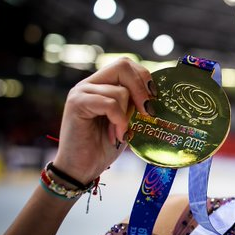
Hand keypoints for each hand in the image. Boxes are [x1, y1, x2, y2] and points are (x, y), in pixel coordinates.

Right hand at [52, 57, 155, 183]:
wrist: (81, 169)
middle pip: (123, 65)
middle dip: (141, 89)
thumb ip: (134, 105)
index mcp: (102, 85)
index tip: (153, 99)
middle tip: (147, 111)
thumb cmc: (103, 147)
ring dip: (127, 115)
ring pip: (120, 90)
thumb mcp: (126, 122)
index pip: (127, 64)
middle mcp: (90, 84)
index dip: (144, 78)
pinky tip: (117, 135)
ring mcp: (81, 91)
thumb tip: (158, 97)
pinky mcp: (76, 103)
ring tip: (121, 133)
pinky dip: (119, 120)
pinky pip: (110, 103)